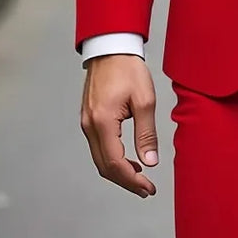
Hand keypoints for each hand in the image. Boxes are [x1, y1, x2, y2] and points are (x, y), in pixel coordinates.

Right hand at [80, 55, 158, 197]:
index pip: (115, 163)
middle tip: (146, 189)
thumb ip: (146, 133)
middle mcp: (89, 126)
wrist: (111, 49)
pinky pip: (99, 147)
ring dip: (119, 172)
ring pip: (100, 159)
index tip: (148, 188)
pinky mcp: (89, 118)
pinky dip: (112, 158)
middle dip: (126, 181)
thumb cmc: (128, 69)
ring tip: (141, 177)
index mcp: (103, 122)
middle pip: (104, 167)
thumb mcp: (144, 100)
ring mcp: (86, 123)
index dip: (132, 180)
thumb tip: (150, 161)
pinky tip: (129, 159)